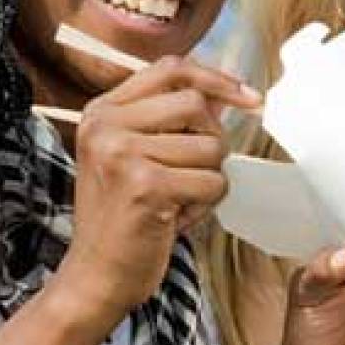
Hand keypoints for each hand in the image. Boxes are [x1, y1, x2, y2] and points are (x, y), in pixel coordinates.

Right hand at [56, 56, 260, 318]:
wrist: (96, 276)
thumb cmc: (122, 219)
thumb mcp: (131, 157)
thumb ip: (168, 122)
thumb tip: (226, 94)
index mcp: (101, 112)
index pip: (170, 69)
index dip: (216, 79)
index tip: (249, 98)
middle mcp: (106, 126)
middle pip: (195, 104)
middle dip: (212, 139)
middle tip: (197, 171)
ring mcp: (123, 153)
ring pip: (210, 146)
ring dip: (208, 179)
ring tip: (179, 200)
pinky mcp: (146, 186)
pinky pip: (213, 182)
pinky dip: (206, 205)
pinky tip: (178, 218)